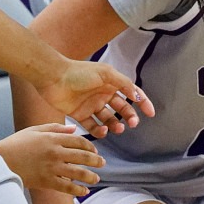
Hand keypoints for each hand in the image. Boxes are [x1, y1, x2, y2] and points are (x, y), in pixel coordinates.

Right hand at [0, 123, 104, 196]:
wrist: (1, 161)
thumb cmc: (16, 144)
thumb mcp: (35, 130)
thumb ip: (55, 128)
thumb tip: (74, 129)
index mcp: (53, 138)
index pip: (79, 141)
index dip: (90, 146)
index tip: (94, 150)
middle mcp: (55, 152)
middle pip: (83, 156)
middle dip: (96, 160)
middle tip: (102, 163)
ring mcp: (52, 167)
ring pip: (78, 172)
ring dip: (90, 176)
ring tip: (96, 179)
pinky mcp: (47, 181)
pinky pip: (67, 187)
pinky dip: (78, 190)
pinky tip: (84, 192)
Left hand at [37, 60, 152, 137]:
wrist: (53, 77)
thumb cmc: (79, 72)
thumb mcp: (106, 74)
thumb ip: (123, 84)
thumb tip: (137, 96)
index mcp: (110, 82)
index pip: (131, 93)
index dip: (142, 102)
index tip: (150, 113)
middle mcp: (102, 94)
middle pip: (121, 109)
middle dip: (129, 116)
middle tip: (132, 124)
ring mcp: (91, 105)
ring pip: (108, 119)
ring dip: (115, 125)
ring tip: (117, 128)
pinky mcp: (79, 114)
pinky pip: (92, 126)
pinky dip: (99, 131)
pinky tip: (103, 131)